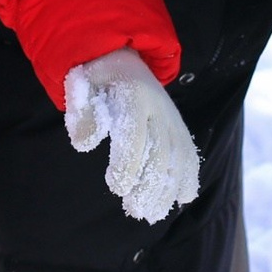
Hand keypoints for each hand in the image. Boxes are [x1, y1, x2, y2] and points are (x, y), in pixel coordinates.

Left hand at [64, 48, 200, 223]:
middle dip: (150, 185)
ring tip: (152, 214)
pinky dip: (189, 176)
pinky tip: (182, 199)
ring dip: (167, 189)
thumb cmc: (99, 77)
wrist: (127, 58)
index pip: (135, 135)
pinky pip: (190, 154)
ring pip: (178, 158)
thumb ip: (81, 111)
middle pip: (161, 152)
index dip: (128, 165)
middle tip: (135, 210)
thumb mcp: (82, 83)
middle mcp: (160, 109)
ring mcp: (173, 119)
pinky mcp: (179, 128)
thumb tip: (84, 143)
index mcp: (134, 95)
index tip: (117, 188)